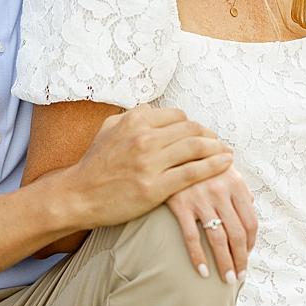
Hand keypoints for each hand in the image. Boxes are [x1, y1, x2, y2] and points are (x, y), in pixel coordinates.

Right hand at [58, 105, 234, 234]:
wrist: (78, 195)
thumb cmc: (94, 165)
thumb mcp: (108, 130)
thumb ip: (131, 116)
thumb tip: (153, 109)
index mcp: (134, 120)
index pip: (178, 116)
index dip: (193, 125)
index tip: (201, 135)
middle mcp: (143, 137)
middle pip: (192, 130)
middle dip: (210, 136)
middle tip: (218, 144)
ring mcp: (149, 163)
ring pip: (196, 148)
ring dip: (217, 149)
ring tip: (226, 154)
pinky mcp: (155, 187)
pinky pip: (193, 172)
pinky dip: (213, 166)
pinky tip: (224, 165)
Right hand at [166, 165, 256, 283]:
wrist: (165, 148)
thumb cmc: (195, 159)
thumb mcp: (220, 166)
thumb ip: (237, 185)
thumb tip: (250, 202)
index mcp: (235, 182)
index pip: (250, 221)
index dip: (250, 244)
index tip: (246, 257)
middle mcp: (220, 190)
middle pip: (237, 233)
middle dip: (240, 259)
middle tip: (238, 277)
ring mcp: (200, 198)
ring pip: (218, 238)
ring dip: (224, 263)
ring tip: (226, 279)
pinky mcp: (179, 204)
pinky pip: (192, 236)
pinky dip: (198, 256)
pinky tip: (202, 270)